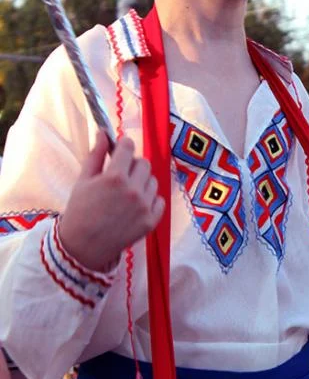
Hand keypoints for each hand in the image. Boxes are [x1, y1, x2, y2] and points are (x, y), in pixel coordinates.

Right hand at [58, 132, 164, 270]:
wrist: (84, 246)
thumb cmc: (80, 211)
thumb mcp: (83, 180)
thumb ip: (95, 155)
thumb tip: (103, 133)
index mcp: (115, 177)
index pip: (128, 146)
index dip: (123, 146)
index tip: (119, 151)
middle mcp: (133, 190)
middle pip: (144, 163)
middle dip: (132, 164)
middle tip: (121, 175)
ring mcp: (145, 206)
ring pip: (153, 181)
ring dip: (142, 182)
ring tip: (126, 193)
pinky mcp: (152, 221)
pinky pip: (160, 200)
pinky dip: (150, 200)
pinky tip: (136, 205)